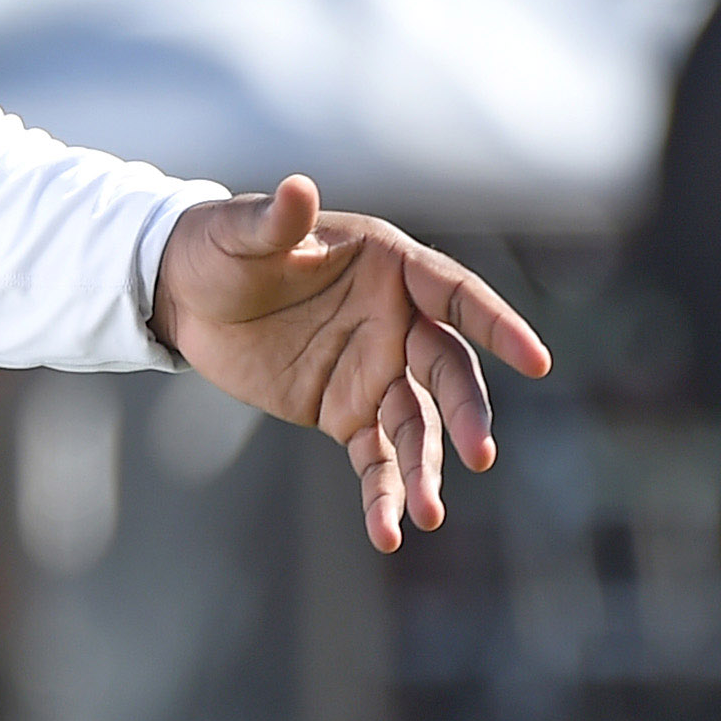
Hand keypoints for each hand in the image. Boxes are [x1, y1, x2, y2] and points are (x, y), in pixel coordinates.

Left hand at [153, 175, 550, 552]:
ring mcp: (374, 371)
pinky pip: (377, 458)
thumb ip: (276, 219)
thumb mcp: (240, 230)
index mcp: (387, 266)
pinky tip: (386, 532)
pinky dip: (384, 494)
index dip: (495, 325)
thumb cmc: (220, 244)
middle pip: (449, 370)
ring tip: (425, 516)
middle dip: (468, 413)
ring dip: (428, 470)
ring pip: (419, 426)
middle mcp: (395, 321)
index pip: (455, 295)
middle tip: (479, 456)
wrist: (185, 292)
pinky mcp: (345, 412)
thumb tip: (298, 188)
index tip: (536, 361)